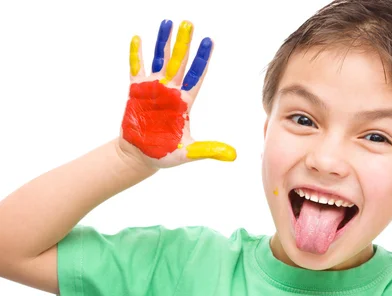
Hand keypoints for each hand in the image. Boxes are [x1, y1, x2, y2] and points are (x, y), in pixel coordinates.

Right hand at [119, 19, 235, 168]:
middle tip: (189, 24)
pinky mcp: (136, 91)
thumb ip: (208, 150)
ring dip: (163, 42)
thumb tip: (233, 155)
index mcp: (184, 103)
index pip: (196, 76)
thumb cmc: (164, 154)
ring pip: (160, 60)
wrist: (140, 156)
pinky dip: (137, 54)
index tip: (209, 41)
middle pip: (179, 63)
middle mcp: (171, 91)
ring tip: (168, 22)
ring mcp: (153, 89)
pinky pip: (136, 68)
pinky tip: (138, 39)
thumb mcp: (188, 153)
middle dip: (184, 44)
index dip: (201, 60)